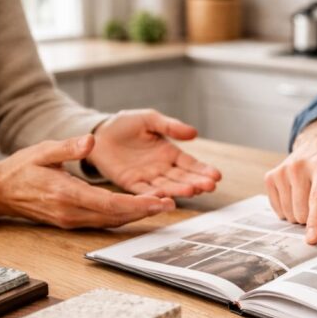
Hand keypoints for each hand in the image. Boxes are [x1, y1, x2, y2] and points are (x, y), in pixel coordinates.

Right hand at [0, 135, 174, 228]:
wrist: (0, 191)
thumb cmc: (21, 169)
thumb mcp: (42, 150)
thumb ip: (68, 147)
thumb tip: (91, 141)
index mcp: (66, 194)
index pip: (109, 204)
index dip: (137, 205)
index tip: (158, 201)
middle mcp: (71, 213)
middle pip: (115, 217)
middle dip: (144, 212)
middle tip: (169, 204)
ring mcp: (71, 221)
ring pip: (110, 223)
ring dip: (135, 216)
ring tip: (160, 206)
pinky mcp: (72, 222)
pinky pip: (102, 222)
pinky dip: (121, 216)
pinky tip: (137, 209)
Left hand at [88, 109, 221, 196]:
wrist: (99, 132)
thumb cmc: (126, 124)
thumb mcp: (150, 119)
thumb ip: (170, 126)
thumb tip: (194, 133)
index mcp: (169, 153)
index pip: (190, 164)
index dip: (203, 170)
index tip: (217, 175)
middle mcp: (162, 168)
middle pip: (183, 178)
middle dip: (197, 182)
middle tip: (210, 186)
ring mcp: (147, 177)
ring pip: (167, 186)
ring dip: (180, 190)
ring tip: (194, 191)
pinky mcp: (130, 183)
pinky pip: (144, 191)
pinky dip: (154, 195)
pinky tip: (166, 198)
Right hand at [264, 115, 316, 244]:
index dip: (316, 221)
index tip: (312, 239)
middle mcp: (300, 166)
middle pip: (303, 212)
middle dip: (314, 217)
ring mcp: (282, 171)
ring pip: (290, 215)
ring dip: (302, 213)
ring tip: (310, 196)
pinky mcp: (271, 177)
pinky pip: (279, 211)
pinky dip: (290, 210)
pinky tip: (298, 195)